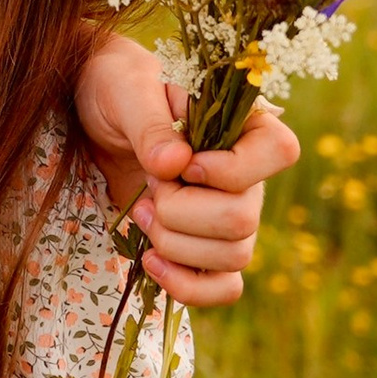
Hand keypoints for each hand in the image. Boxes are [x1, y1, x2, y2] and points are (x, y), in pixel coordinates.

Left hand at [74, 30, 299, 306]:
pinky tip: (151, 263)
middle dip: (181, 213)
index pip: (280, 151)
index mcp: (242, 123)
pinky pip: (224, 288)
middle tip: (150, 187)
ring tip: (142, 212)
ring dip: (174, 244)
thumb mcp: (124, 90)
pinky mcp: (207, 248)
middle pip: (243, 220)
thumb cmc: (117, 89)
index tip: (185, 165)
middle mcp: (248, 175)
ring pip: (233, 257)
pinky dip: (187, 287)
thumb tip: (174, 166)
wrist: (96, 118)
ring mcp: (232, 215)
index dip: (232, 170)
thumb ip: (149, 123)